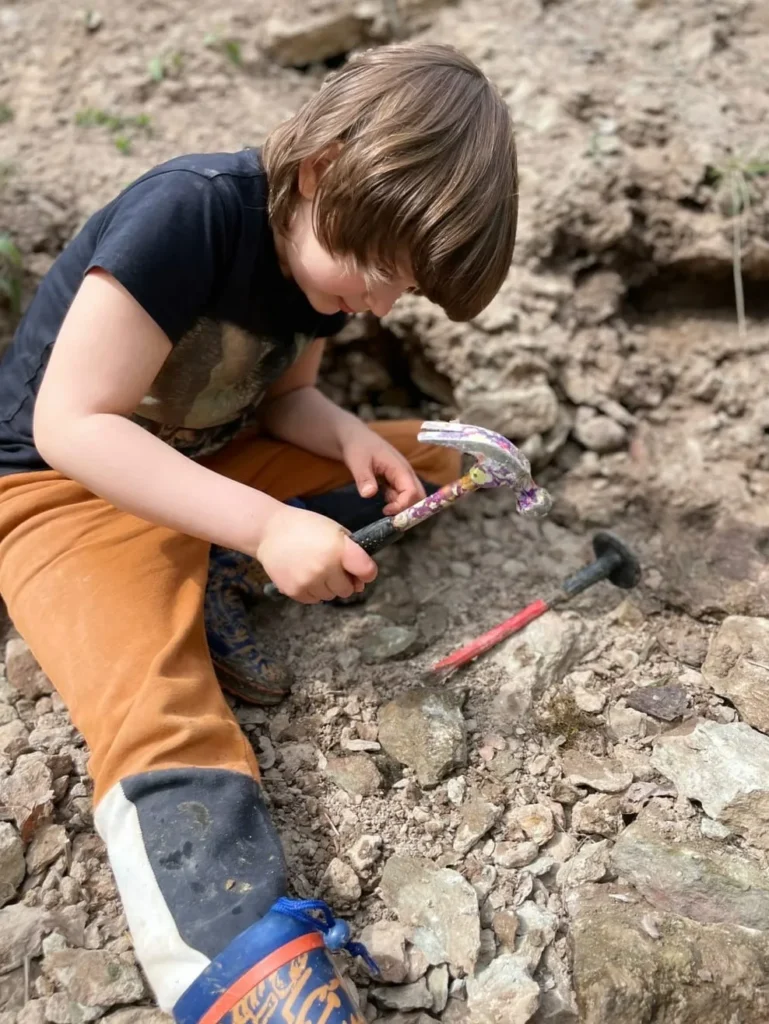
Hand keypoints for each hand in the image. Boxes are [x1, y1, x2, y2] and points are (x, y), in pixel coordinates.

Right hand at [255, 504, 377, 603]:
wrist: (269, 531)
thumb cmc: (306, 527)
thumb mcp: (335, 530)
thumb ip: (353, 553)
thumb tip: (360, 584)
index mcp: (339, 549)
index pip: (367, 571)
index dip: (367, 573)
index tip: (361, 572)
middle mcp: (325, 568)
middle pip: (347, 590)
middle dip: (343, 581)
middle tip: (330, 567)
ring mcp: (309, 581)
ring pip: (330, 597)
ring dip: (327, 587)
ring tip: (314, 568)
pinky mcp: (294, 591)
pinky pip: (314, 600)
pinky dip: (312, 590)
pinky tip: (303, 574)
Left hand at [340, 425, 425, 515]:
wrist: (354, 438)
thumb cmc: (357, 447)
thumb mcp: (357, 462)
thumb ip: (364, 478)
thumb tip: (368, 494)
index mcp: (400, 467)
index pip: (412, 492)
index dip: (402, 505)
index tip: (386, 511)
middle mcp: (406, 473)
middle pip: (419, 496)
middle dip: (408, 509)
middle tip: (388, 513)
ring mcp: (402, 476)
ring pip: (412, 497)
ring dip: (401, 505)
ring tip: (383, 505)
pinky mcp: (397, 480)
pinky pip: (403, 495)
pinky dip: (396, 501)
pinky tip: (383, 497)